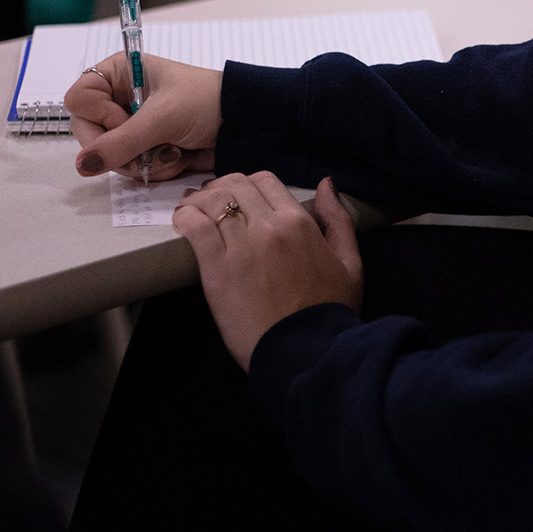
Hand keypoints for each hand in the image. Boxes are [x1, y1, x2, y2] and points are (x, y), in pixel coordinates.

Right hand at [67, 53, 221, 181]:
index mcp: (119, 73)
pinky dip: (157, 167)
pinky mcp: (147, 148)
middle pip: (90, 133)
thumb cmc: (207, 102)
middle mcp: (120, 98)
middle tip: (150, 145)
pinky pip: (133, 167)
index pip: (78, 101)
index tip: (124, 120)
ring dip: (144, 160)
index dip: (97, 117)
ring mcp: (133, 125)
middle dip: (122, 148)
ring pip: (111, 156)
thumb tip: (83, 165)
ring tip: (174, 149)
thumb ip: (119, 143)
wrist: (244, 123)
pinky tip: (179, 156)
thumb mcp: (161, 118)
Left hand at [172, 172, 362, 370]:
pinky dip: (185, 217)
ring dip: (200, 200)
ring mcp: (241, 245)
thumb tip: (325, 183)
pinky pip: (195, 226)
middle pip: (235, 186)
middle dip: (221, 188)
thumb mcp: (350, 262)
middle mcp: (269, 226)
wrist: (305, 351)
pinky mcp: (217, 268)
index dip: (249, 183)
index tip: (241, 197)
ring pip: (212, 201)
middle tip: (213, 202)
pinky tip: (182, 221)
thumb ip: (338, 220)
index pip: (265, 180)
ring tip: (193, 210)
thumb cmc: (330, 310)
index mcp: (299, 222)